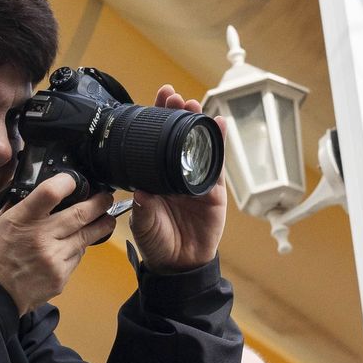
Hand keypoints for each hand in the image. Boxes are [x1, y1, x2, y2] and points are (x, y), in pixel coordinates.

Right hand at [0, 174, 116, 314]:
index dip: (67, 182)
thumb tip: (36, 192)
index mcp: (21, 220)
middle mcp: (41, 238)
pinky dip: (78, 249)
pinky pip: (77, 257)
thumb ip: (17, 208)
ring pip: (86, 237)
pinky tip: (72, 247)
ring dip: (97, 226)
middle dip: (100, 203)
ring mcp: (53, 259)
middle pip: (81, 214)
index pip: (51, 192)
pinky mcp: (60, 277)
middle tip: (106, 198)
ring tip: (104, 219)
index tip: (74, 181)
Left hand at [130, 85, 227, 273]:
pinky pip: (216, 164)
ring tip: (195, 106)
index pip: (156, 141)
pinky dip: (219, 144)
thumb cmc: (157, 242)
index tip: (158, 98)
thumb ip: (143, 208)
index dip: (158, 119)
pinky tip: (220, 126)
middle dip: (178, 115)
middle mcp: (174, 174)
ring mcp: (195, 180)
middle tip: (176, 98)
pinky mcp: (213, 190)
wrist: (178, 264)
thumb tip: (141, 190)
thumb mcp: (143, 223)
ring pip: (198, 145)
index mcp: (154, 177)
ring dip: (198, 124)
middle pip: (178, 137)